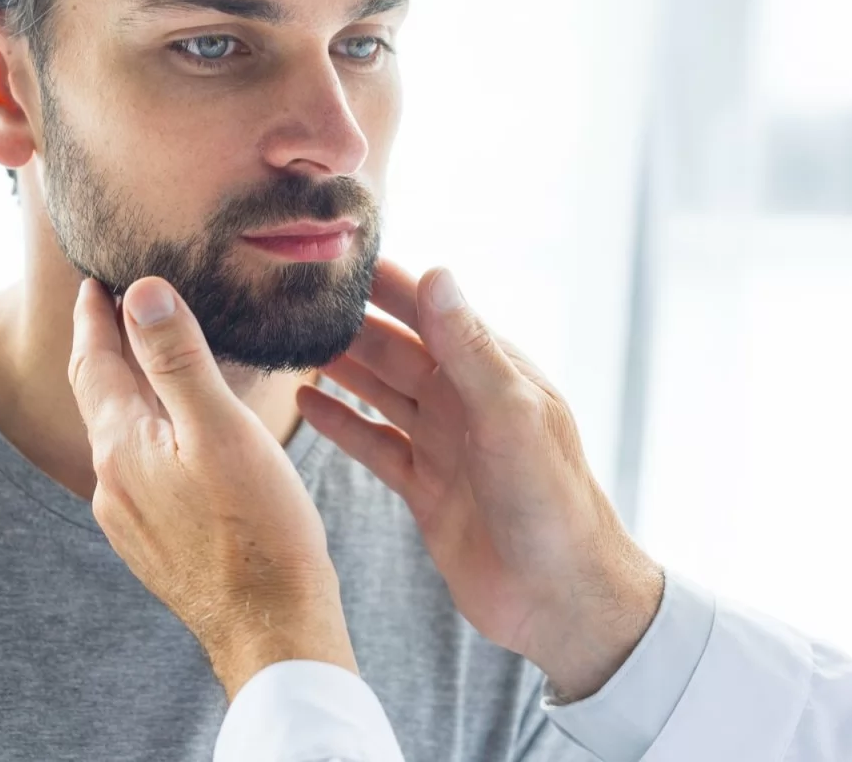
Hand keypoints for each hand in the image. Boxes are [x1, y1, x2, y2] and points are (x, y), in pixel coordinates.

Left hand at [67, 276, 356, 700]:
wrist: (272, 629)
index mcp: (122, 447)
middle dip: (105, 348)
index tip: (93, 280)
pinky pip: (141, 470)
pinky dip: (150, 433)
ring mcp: (129, 520)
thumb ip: (177, 359)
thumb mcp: (222, 428)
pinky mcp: (154, 544)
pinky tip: (179, 437)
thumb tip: (140, 292)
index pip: (92, 362)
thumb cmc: (259, 528)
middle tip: (114, 307)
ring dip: (129, 392)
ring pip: (122, 436)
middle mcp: (112, 483)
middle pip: (100, 397)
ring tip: (150, 361)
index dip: (92, 316)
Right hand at [297, 258, 664, 701]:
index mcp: (493, 373)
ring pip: (381, 392)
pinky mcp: (425, 489)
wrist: (560, 598)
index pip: (433, 311)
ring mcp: (444, 445)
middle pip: (397, 349)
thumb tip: (436, 274)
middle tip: (295, 296)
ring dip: (342, 367)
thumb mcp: (509, 414)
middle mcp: (465, 402)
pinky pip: (374, 445)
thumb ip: (468, 348)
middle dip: (351, 322)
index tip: (339, 254)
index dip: (389, 282)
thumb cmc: (551, 501)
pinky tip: (305, 403)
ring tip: (290, 339)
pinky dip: (341, 423)